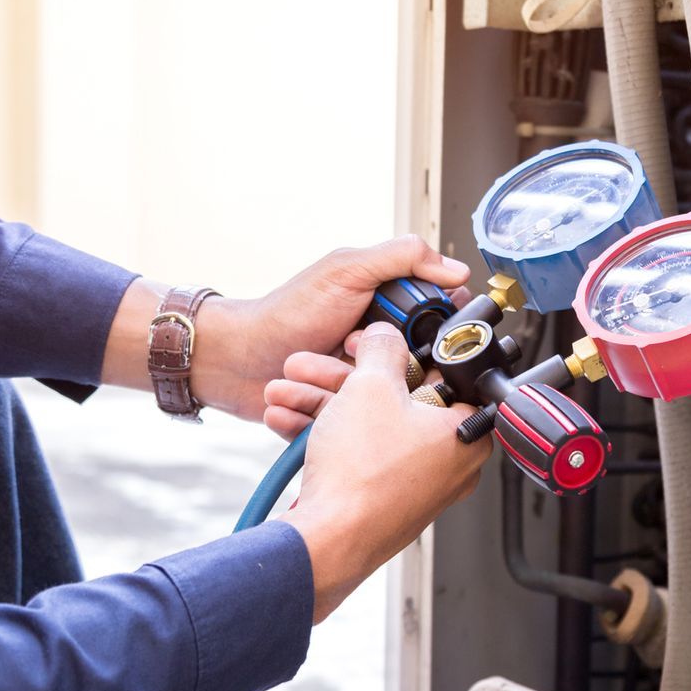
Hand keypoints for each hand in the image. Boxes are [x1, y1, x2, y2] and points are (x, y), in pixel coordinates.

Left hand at [100, 237, 469, 417]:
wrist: (233, 357)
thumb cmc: (285, 313)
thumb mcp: (346, 271)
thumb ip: (401, 259)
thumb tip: (456, 269)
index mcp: (389, 315)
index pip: (438, 330)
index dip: (438, 338)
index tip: (423, 341)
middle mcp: (381, 352)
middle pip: (419, 374)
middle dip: (389, 373)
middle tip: (355, 354)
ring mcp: (362, 388)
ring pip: (385, 407)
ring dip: (347, 393)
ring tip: (319, 375)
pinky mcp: (343, 420)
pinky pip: (353, 431)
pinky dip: (328, 419)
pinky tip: (305, 402)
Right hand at [274, 323, 490, 621]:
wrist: (329, 540)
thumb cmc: (363, 476)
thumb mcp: (371, 386)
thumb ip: (383, 350)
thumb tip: (386, 337)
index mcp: (466, 434)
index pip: (445, 378)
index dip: (406, 353)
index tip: (376, 344)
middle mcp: (447, 463)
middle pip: (397, 401)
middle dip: (343, 379)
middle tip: (314, 365)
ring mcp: (413, 485)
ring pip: (369, 427)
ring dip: (322, 404)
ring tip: (284, 391)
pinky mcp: (382, 500)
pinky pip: (357, 455)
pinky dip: (325, 436)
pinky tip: (285, 422)